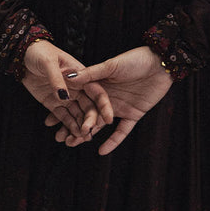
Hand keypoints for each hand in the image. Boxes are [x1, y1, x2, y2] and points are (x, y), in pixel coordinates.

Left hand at [20, 38, 113, 140]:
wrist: (23, 56)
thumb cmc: (40, 52)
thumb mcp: (49, 62)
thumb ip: (57, 79)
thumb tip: (64, 97)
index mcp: (82, 76)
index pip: (98, 93)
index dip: (104, 107)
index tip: (108, 120)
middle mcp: (77, 89)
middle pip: (88, 108)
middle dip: (89, 122)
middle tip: (85, 134)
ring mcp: (66, 97)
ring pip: (76, 116)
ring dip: (76, 129)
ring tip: (73, 141)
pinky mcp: (54, 104)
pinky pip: (62, 117)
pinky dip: (64, 127)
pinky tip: (63, 136)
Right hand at [45, 44, 172, 154]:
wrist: (161, 63)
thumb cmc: (136, 59)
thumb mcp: (112, 65)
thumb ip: (92, 73)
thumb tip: (68, 77)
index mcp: (100, 84)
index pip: (78, 100)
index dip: (64, 109)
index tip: (49, 120)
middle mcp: (108, 98)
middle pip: (86, 115)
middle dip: (72, 126)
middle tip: (59, 138)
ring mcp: (120, 107)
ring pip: (100, 125)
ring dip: (88, 135)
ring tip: (73, 144)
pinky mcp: (134, 115)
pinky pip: (122, 132)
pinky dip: (113, 141)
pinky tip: (101, 151)